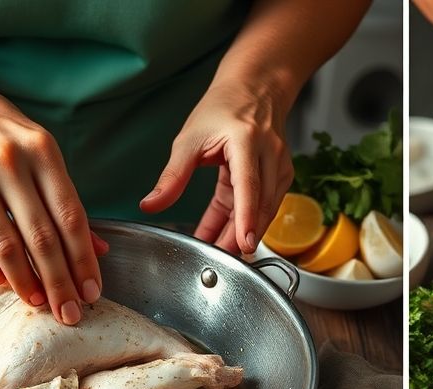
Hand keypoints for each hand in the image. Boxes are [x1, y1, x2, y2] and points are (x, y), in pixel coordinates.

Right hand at [0, 73, 105, 324]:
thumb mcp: (40, 150)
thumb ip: (66, 199)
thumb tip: (98, 248)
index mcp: (43, 152)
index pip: (71, 217)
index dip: (84, 260)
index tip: (94, 290)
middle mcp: (10, 164)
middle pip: (43, 237)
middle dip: (60, 282)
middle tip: (71, 312)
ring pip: (7, 246)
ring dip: (26, 283)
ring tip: (41, 304)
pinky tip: (5, 285)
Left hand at [140, 79, 292, 253]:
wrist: (254, 88)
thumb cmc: (223, 108)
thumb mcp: (188, 139)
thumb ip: (172, 176)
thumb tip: (151, 205)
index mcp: (246, 141)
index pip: (248, 186)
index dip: (246, 217)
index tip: (244, 242)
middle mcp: (270, 154)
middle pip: (261, 205)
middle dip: (241, 235)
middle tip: (220, 258)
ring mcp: (281, 166)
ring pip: (266, 210)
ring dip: (242, 231)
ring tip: (219, 249)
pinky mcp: (282, 175)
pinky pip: (265, 205)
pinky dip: (246, 220)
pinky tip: (227, 232)